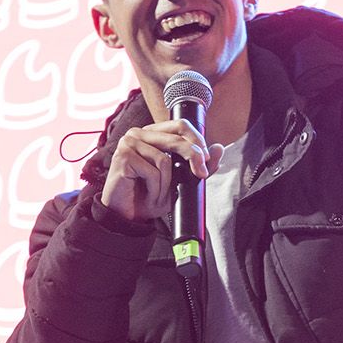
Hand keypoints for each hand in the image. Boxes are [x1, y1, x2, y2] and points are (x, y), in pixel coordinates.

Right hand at [100, 119, 223, 221]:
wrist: (126, 216)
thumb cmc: (148, 196)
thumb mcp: (179, 181)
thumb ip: (197, 164)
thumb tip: (219, 148)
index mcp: (151, 133)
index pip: (179, 125)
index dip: (197, 140)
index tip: (206, 160)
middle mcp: (138, 133)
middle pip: (176, 138)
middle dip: (193, 157)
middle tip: (200, 174)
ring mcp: (128, 143)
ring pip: (165, 160)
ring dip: (166, 184)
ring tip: (157, 195)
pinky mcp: (123, 157)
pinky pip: (153, 172)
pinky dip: (156, 189)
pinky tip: (147, 195)